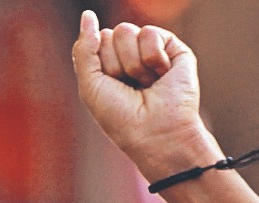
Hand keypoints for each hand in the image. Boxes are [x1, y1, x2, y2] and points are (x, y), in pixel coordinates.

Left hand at [71, 11, 213, 172]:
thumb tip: (87, 14)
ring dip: (133, 64)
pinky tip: (161, 76)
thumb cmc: (120, 117)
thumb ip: (84, 49)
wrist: (155, 132)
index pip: (95, 41)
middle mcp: (129, 55)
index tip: (112, 88)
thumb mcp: (90, 84)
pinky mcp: (174, 48)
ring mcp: (151, 50)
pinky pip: (150, 33)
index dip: (100, 65)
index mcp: (108, 64)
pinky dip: (152, 58)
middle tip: (130, 87)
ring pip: (128, 31)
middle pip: (111, 34)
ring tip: (146, 84)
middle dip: (116, 63)